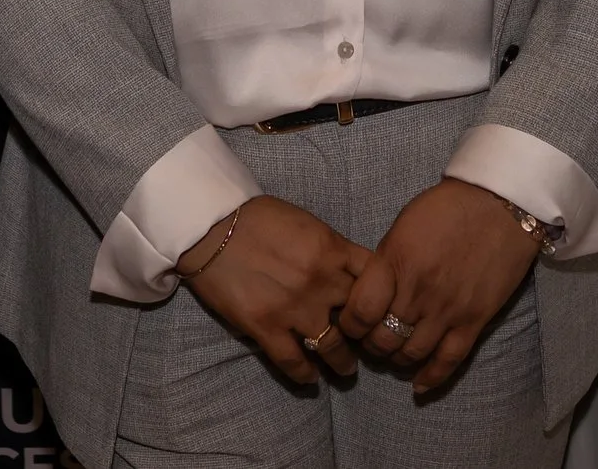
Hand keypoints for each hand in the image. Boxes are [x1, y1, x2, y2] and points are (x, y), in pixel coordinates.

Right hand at [179, 195, 383, 385]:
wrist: (212, 226)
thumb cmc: (258, 218)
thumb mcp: (307, 224)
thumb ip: (331, 249)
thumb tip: (347, 271)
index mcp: (333, 250)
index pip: (377, 281)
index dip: (385, 298)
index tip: (383, 310)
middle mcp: (321, 282)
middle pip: (360, 318)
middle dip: (367, 334)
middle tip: (369, 346)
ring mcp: (294, 308)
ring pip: (333, 347)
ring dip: (343, 363)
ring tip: (345, 370)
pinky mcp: (266, 327)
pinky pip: (294, 361)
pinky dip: (305, 374)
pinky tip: (310, 379)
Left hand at [342, 178, 539, 392]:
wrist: (499, 205)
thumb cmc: (446, 208)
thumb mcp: (402, 226)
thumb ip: (384, 263)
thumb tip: (369, 294)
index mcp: (394, 262)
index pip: (359, 312)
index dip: (349, 325)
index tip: (351, 323)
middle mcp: (417, 291)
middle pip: (382, 339)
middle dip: (371, 345)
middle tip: (372, 339)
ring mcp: (447, 309)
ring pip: (411, 354)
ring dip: (397, 359)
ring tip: (394, 353)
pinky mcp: (474, 321)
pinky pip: (449, 360)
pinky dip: (431, 378)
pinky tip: (418, 386)